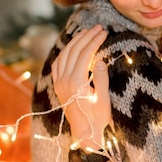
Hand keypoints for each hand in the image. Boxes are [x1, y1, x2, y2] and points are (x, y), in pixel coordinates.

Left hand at [52, 25, 110, 146]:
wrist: (85, 133)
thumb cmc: (97, 118)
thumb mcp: (103, 99)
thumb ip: (101, 79)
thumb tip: (99, 60)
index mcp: (76, 82)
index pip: (85, 54)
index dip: (94, 41)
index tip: (104, 32)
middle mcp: (64, 80)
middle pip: (74, 51)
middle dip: (86, 37)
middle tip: (98, 28)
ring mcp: (59, 83)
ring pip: (64, 55)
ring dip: (75, 42)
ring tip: (86, 33)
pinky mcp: (58, 86)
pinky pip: (57, 64)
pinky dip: (65, 52)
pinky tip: (72, 48)